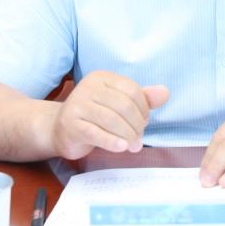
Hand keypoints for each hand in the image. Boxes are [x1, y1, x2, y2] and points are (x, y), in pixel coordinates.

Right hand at [49, 70, 168, 159]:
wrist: (59, 130)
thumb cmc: (94, 116)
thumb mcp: (119, 104)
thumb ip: (143, 98)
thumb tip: (165, 92)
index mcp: (102, 78)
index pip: (132, 90)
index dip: (144, 109)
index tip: (143, 123)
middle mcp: (88, 87)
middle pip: (123, 105)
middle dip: (136, 125)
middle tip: (138, 138)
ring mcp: (77, 104)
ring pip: (111, 120)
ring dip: (127, 135)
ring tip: (133, 146)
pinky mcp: (71, 124)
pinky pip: (95, 133)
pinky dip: (112, 141)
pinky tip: (121, 147)